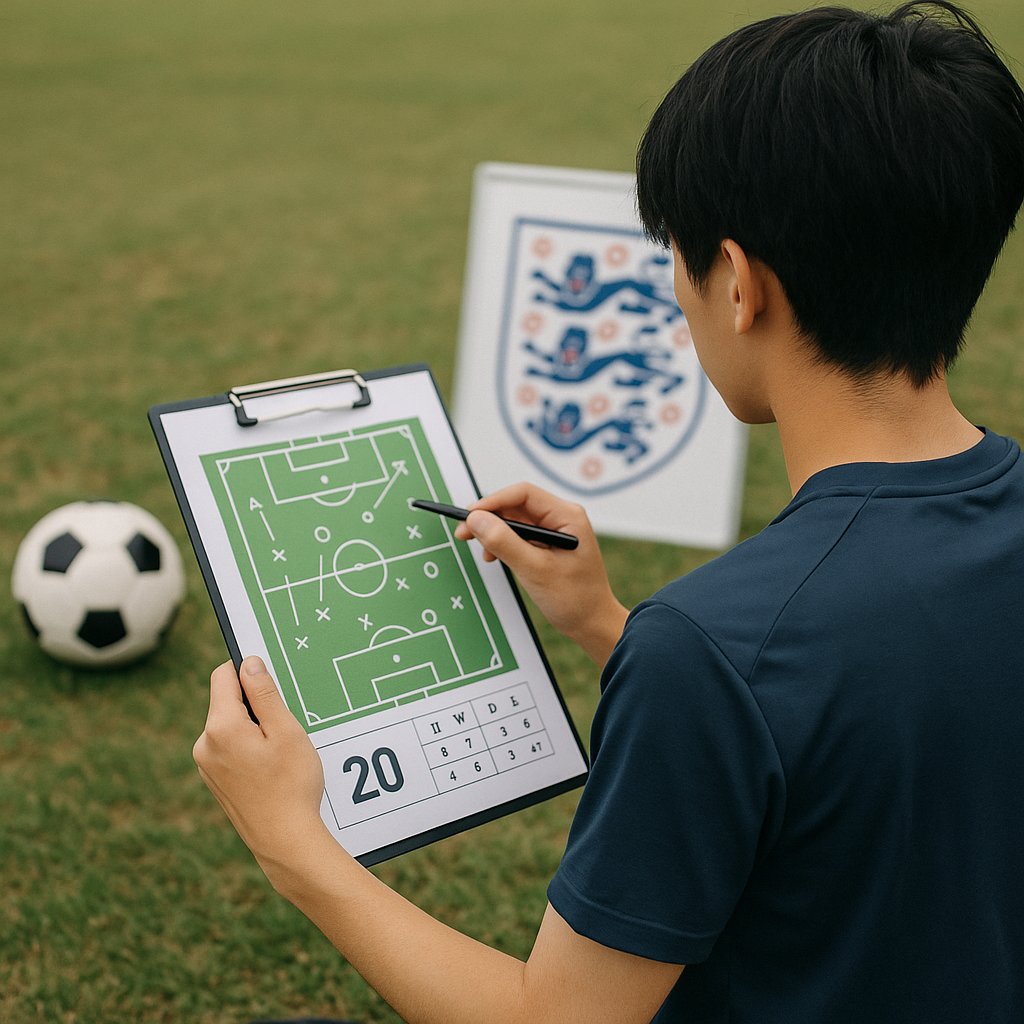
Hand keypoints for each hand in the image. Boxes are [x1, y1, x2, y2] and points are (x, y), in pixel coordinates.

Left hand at [193, 657, 331, 889]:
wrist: (284, 841)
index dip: (248, 671)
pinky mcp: (213, 780)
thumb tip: (249, 664)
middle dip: (255, 704)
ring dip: (253, 727)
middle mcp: (204, 743)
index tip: (272, 682)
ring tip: (280, 752)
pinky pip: (228, 747)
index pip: (224, 675)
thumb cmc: (291, 785)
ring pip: (229, 725)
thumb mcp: (286, 731)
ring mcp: (206, 764)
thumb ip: (264, 693)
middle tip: (285, 727)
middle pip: (226, 701)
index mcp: (220, 726)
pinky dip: (248, 747)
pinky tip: (271, 768)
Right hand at [454, 483, 627, 665]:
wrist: (591, 624)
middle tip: (465, 533)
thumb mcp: (535, 570)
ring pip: (514, 520)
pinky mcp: (546, 545)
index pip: (523, 494)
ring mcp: (554, 531)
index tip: (470, 515)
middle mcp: (561, 518)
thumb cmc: (575, 598)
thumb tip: (476, 519)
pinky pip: (518, 535)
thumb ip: (504, 542)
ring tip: (483, 552)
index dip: (493, 501)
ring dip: (494, 532)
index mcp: (567, 516)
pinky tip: (494, 557)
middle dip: (489, 518)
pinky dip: (502, 543)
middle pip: (516, 505)